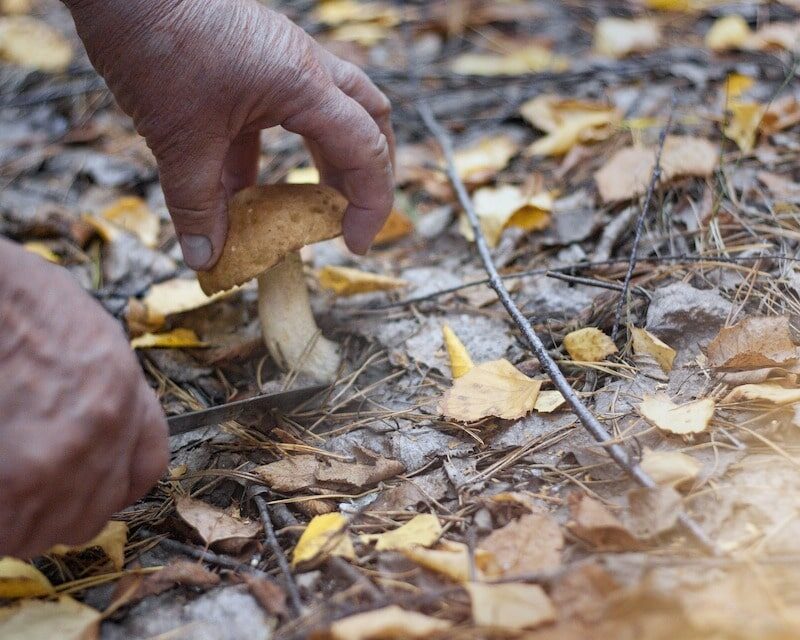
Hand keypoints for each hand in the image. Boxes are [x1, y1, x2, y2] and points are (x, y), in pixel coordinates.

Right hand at [0, 239, 167, 557]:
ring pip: (44, 531)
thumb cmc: (14, 299)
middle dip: (61, 505)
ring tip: (3, 483)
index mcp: (120, 391)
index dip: (116, 479)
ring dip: (19, 518)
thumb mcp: (83, 331)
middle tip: (26, 487)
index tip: (90, 482)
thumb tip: (88, 416)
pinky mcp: (8, 487)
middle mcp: (98, 433)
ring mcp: (51, 465)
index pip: (145, 463)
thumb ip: (99, 385)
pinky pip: (6, 536)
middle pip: (93, 510)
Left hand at [65, 0, 394, 268]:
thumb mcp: (178, 138)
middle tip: (349, 217)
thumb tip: (206, 259)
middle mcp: (304, 68)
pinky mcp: (251, 60)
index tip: (355, 245)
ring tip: (306, 206)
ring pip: (330, 113)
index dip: (371, 205)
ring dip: (325, 160)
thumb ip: (196, 205)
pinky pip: (279, 112)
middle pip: (369, 121)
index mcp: (304, 85)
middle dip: (368, 174)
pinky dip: (270, 153)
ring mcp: (279, 59)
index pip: (366, 151)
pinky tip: (242, 188)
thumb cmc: (153, 44)